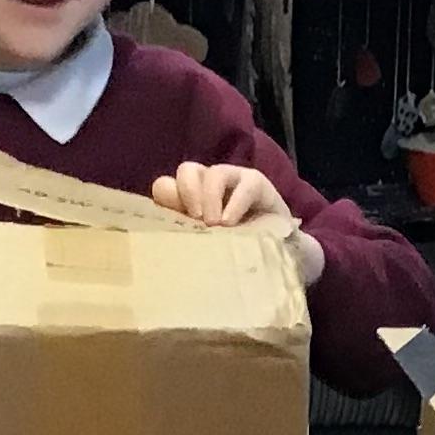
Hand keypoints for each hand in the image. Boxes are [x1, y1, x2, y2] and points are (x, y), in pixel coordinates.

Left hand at [150, 160, 323, 284]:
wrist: (278, 263)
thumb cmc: (235, 260)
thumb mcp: (204, 252)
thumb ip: (181, 239)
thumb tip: (155, 235)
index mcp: (189, 204)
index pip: (167, 187)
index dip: (166, 198)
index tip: (172, 222)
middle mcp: (208, 189)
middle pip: (187, 170)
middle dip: (187, 192)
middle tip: (195, 220)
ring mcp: (233, 183)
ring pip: (215, 173)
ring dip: (211, 198)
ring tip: (216, 226)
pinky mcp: (256, 185)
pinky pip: (244, 184)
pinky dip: (235, 203)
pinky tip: (231, 223)